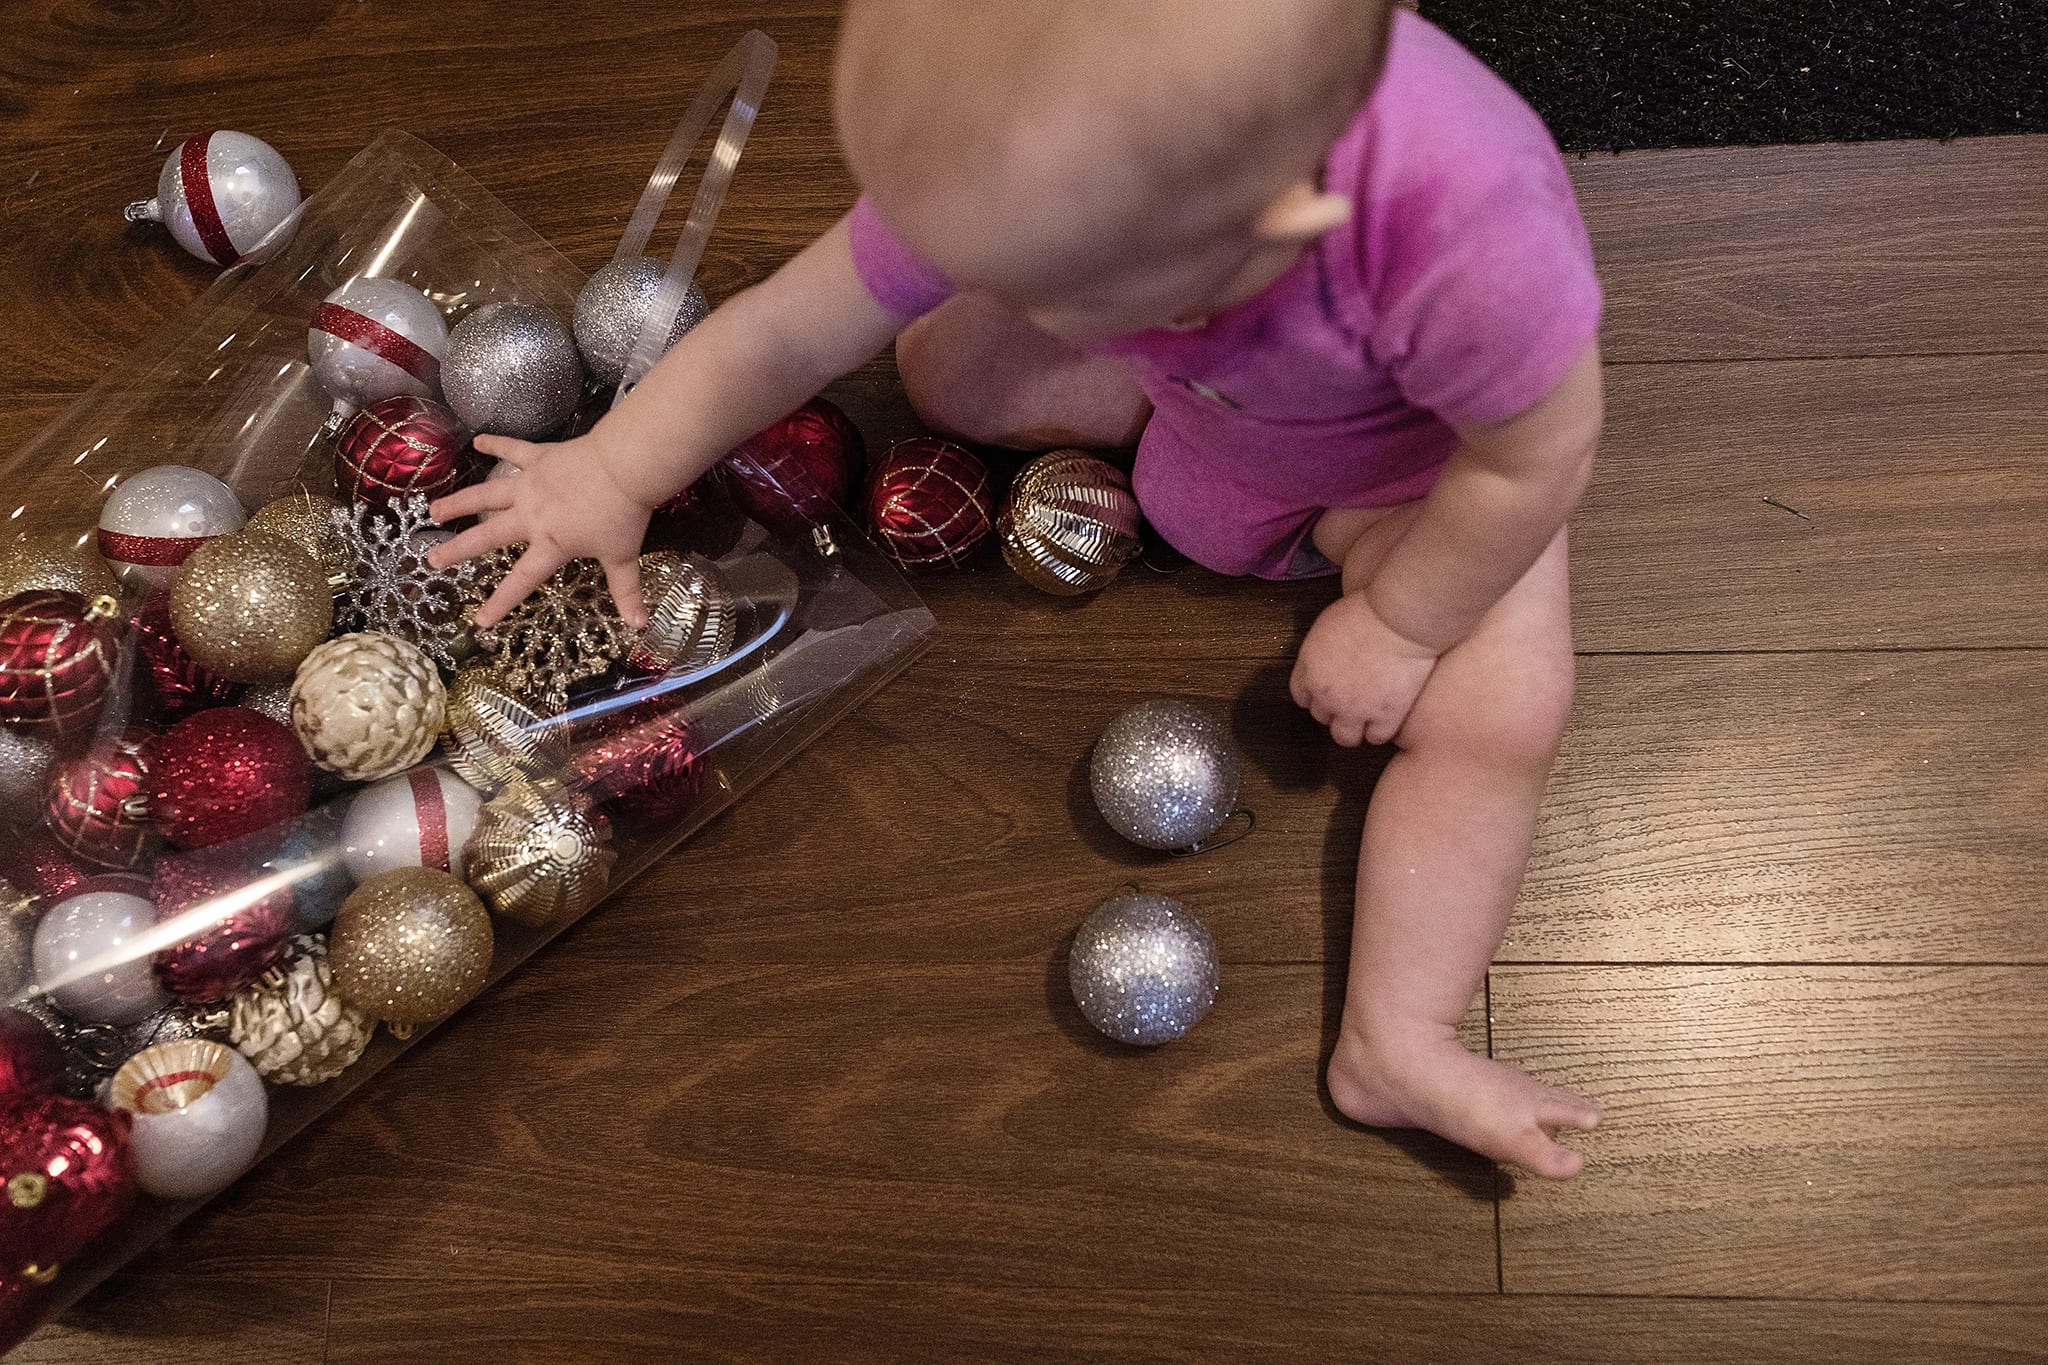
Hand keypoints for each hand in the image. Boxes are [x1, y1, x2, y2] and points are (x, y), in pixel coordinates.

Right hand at [426, 427, 658, 628]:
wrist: (625, 467)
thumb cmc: (623, 515)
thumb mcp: (624, 558)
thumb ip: (627, 592)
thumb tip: (640, 626)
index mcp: (550, 544)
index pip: (521, 580)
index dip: (500, 603)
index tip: (479, 622)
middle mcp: (531, 517)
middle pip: (487, 536)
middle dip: (458, 550)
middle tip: (431, 559)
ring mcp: (530, 485)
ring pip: (486, 496)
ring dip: (459, 502)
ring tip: (434, 510)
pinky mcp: (538, 458)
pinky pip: (512, 450)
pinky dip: (496, 443)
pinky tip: (478, 440)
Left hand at [1289, 591, 1441, 747]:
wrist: (1398, 618)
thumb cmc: (1369, 609)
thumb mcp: (1329, 624)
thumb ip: (1323, 649)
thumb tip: (1328, 657)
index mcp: (1310, 668)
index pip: (1301, 696)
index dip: (1315, 695)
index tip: (1327, 693)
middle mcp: (1327, 694)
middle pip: (1321, 717)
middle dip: (1334, 710)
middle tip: (1350, 702)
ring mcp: (1355, 709)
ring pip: (1345, 737)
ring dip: (1354, 729)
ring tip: (1367, 718)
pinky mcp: (1385, 716)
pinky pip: (1377, 738)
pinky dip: (1382, 731)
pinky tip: (1389, 719)